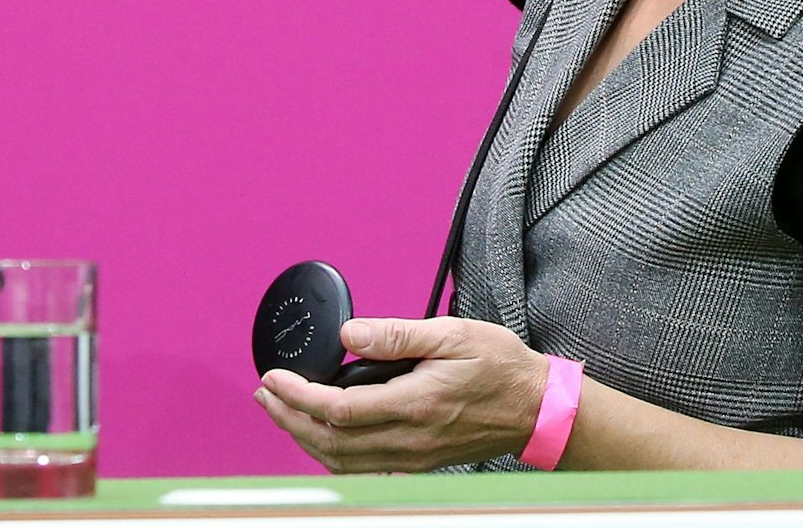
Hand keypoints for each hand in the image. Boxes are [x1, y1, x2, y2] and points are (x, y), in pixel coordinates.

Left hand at [254, 316, 547, 473]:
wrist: (536, 408)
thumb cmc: (500, 367)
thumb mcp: (452, 334)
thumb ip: (396, 335)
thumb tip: (348, 334)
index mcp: (414, 404)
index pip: (338, 410)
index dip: (297, 395)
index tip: (273, 377)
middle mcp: (409, 439)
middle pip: (330, 442)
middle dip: (288, 419)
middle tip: (266, 395)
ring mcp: (412, 456)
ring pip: (343, 461)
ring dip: (304, 437)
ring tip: (282, 411)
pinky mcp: (418, 462)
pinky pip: (362, 467)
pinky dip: (332, 452)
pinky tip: (321, 432)